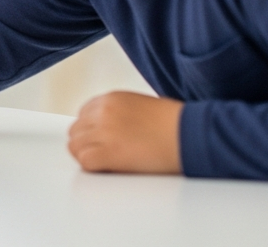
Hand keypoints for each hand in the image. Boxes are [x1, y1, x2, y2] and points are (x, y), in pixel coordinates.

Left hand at [68, 91, 183, 173]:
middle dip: (86, 144)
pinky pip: (85, 161)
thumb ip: (120, 114)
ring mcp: (103, 131)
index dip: (90, 131)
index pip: (83, 115)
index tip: (100, 140)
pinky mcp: (108, 152)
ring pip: (76, 147)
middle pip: (75, 131)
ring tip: (107, 164)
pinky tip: (109, 169)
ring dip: (88, 156)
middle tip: (102, 155)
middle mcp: (103, 112)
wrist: (191, 135)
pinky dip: (93, 167)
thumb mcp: (142, 107)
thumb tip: (111, 130)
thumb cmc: (178, 124)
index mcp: (111, 99)